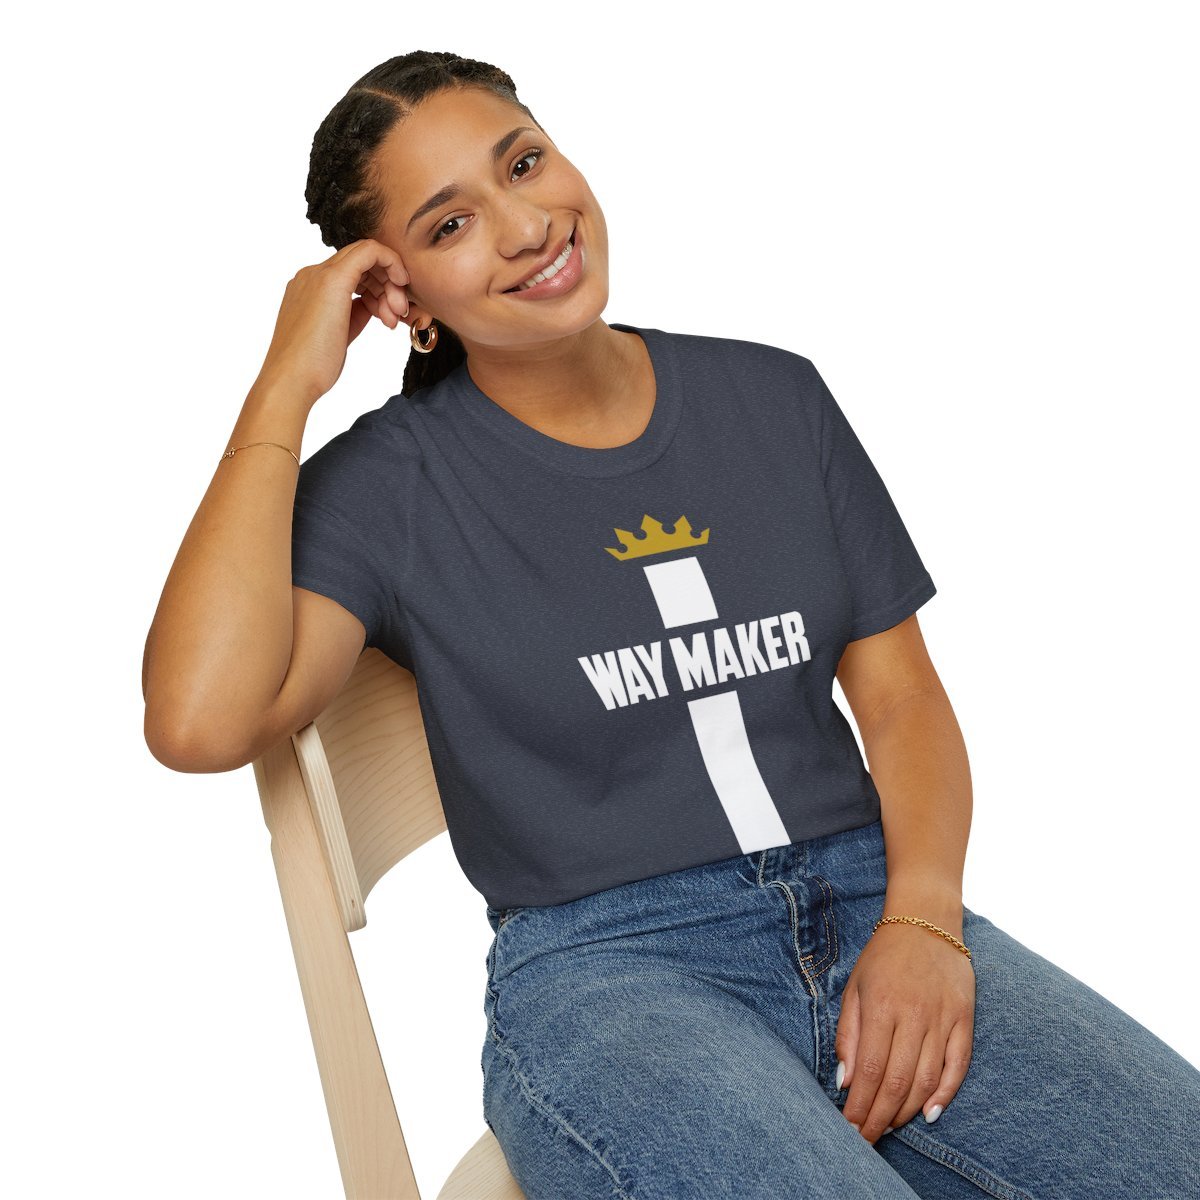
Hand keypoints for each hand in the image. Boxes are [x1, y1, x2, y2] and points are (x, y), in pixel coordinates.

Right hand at [256, 238, 410, 407]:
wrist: (292, 379)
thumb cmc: (312, 367)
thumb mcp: (339, 334)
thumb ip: (354, 313)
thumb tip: (373, 305)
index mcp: (310, 288)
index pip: (352, 272)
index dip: (377, 288)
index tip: (390, 313)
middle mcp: (312, 275)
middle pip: (361, 262)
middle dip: (387, 285)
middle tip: (398, 315)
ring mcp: (319, 274)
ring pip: (367, 256)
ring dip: (390, 284)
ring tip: (394, 318)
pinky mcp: (332, 279)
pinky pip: (370, 252)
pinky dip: (392, 264)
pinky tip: (401, 285)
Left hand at [835, 920, 975, 1142]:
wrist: (926, 920)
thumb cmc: (883, 956)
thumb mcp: (855, 987)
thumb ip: (848, 1034)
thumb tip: (845, 1081)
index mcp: (882, 1006)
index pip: (870, 1070)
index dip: (860, 1105)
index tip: (850, 1128)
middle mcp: (914, 1015)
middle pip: (897, 1081)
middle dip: (880, 1117)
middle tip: (867, 1140)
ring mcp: (943, 1017)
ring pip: (927, 1079)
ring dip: (907, 1110)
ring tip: (890, 1127)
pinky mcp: (965, 1018)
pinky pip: (958, 1065)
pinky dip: (945, 1093)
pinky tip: (929, 1113)